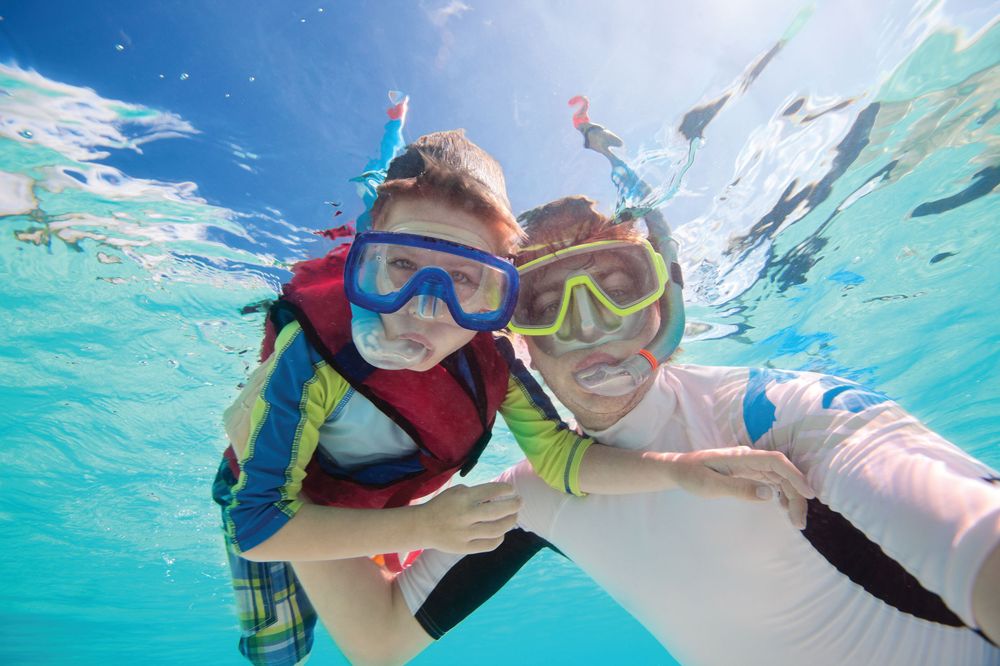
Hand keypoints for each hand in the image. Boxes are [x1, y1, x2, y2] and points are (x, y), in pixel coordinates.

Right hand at [417, 482, 521, 553]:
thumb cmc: (442, 505)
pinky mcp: (464, 548)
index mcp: (463, 497)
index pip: (491, 491)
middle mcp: (465, 515)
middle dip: (513, 505)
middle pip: (497, 511)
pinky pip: (488, 544)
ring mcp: (465, 533)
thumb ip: (476, 493)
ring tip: (514, 517)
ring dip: (510, 522)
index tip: (512, 489)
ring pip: (496, 529)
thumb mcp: (456, 492)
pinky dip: (499, 538)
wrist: (422, 526)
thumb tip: (499, 496)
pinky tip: (501, 533)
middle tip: (520, 502)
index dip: (505, 489)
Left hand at [663, 447, 814, 528]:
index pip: (775, 462)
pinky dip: (782, 494)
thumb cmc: (691, 475)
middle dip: (796, 495)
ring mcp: (750, 465)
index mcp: (742, 457)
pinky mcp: (749, 473)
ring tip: (796, 521)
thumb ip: (738, 489)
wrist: (678, 468)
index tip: (809, 494)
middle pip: (782, 473)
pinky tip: (785, 509)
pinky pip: (772, 481)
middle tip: (799, 523)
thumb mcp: (710, 485)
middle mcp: (750, 458)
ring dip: (792, 497)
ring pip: (780, 478)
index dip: (795, 476)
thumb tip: (768, 494)